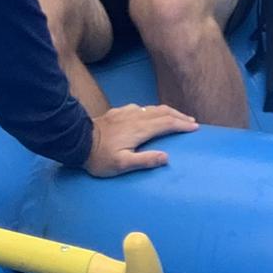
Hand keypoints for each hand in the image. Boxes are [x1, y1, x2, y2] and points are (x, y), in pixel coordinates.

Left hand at [82, 102, 197, 175]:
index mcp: (139, 129)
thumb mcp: (122, 165)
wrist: (77, 141)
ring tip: (177, 117)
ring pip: (152, 108)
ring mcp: (126, 112)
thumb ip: (145, 160)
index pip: (166, 123)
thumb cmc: (100, 158)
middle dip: (179, 116)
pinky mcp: (118, 112)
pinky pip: (141, 107)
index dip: (182, 125)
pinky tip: (151, 113)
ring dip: (168, 112)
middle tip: (192, 121)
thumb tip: (167, 157)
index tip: (195, 127)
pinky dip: (153, 110)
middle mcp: (135, 117)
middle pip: (162, 112)